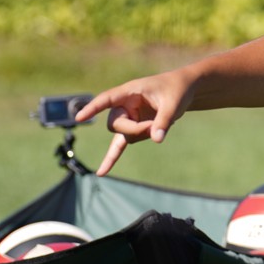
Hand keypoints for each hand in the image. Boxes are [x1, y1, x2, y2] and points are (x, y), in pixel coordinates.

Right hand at [73, 69, 195, 175]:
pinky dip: (112, 158)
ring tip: (159, 124)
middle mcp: (124, 104)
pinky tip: (102, 173)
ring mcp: (128, 118)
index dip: (93, 108)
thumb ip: (163, 121)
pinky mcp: (134, 129)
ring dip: (141, 135)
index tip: (80, 117)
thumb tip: (156, 139)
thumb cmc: (177, 91)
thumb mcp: (173, 104)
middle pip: (116, 124)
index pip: (107, 99)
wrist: (183, 90)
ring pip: (124, 135)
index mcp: (130, 91)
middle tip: (154, 126)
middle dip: (134, 130)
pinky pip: (119, 145)